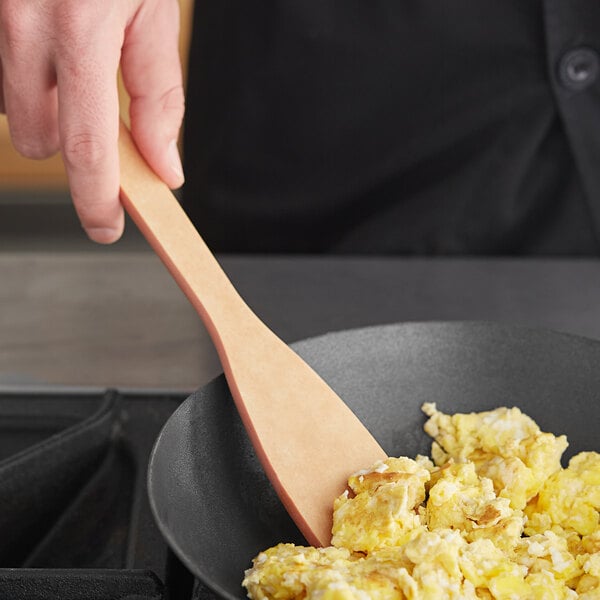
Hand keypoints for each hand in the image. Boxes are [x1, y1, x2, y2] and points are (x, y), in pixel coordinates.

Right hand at [0, 0, 184, 242]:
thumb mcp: (153, 11)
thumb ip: (159, 95)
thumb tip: (164, 167)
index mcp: (78, 26)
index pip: (86, 146)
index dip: (95, 199)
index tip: (106, 227)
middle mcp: (18, 21)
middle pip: (38, 139)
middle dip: (71, 142)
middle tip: (95, 109)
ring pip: (10, 109)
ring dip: (42, 106)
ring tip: (67, 60)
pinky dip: (20, 77)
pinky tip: (41, 47)